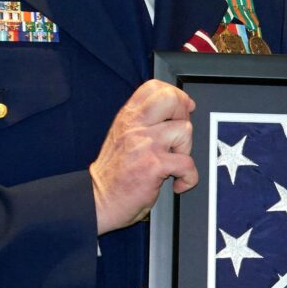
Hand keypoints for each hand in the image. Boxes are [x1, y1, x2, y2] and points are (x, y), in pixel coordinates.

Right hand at [90, 81, 196, 233]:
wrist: (97, 200)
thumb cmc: (112, 174)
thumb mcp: (121, 136)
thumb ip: (142, 122)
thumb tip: (172, 112)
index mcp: (128, 117)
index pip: (154, 87)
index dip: (175, 94)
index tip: (182, 107)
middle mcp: (135, 126)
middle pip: (170, 100)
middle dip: (184, 113)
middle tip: (180, 133)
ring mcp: (145, 145)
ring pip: (184, 131)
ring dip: (185, 150)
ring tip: (173, 162)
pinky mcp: (154, 166)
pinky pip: (188, 164)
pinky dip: (189, 178)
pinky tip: (177, 183)